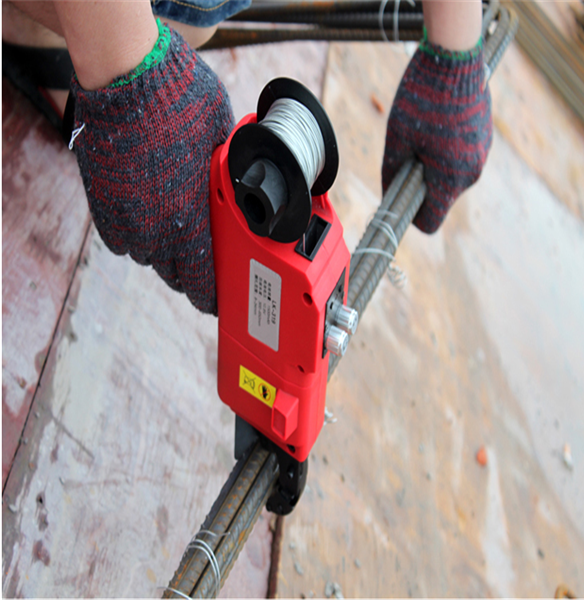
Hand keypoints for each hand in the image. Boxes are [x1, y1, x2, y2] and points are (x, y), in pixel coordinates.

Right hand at [68, 22, 233, 314]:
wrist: (125, 72)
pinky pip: (120, 239)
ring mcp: (124, 216)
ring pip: (148, 257)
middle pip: (174, 274)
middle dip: (191, 275)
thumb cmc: (181, 100)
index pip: (202, 279)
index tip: (217, 304)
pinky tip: (148, 222)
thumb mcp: (226, 139)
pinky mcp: (101, 202)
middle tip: (202, 268)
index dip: (211, 298)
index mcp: (191, 217)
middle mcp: (154, 227)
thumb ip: (231, 175)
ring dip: (164, 255)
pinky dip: (136, 237)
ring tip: (176, 241)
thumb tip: (243, 184)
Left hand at [382, 37, 491, 233]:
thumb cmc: (421, 99)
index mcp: (450, 179)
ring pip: (451, 177)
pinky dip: (448, 151)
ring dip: (434, 166)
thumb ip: (391, 174)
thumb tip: (388, 193)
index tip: (400, 201)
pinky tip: (437, 124)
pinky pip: (462, 157)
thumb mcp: (396, 139)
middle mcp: (471, 173)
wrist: (454, 58)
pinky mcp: (485, 138)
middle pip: (440, 198)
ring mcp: (482, 155)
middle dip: (422, 185)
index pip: (430, 222)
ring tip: (423, 134)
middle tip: (407, 155)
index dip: (412, 217)